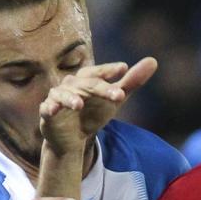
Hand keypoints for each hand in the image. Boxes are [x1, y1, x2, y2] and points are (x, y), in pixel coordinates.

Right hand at [38, 58, 158, 154]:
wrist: (73, 138)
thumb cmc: (93, 112)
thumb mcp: (114, 99)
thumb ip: (131, 82)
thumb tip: (153, 61)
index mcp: (88, 79)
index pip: (100, 72)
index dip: (110, 70)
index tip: (124, 69)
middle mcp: (72, 85)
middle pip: (87, 84)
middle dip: (101, 88)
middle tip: (119, 95)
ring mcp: (59, 98)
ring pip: (63, 94)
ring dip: (70, 98)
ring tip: (79, 104)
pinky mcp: (48, 113)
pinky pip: (47, 108)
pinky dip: (49, 108)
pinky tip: (52, 111)